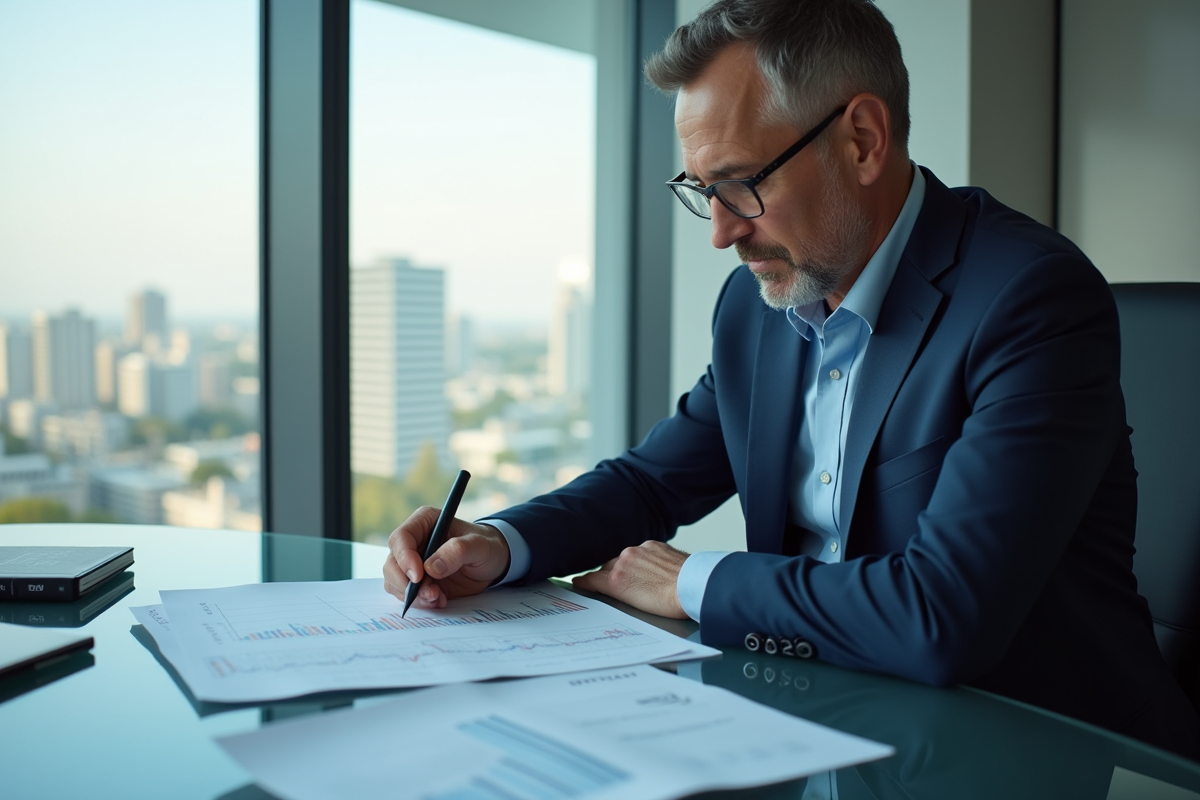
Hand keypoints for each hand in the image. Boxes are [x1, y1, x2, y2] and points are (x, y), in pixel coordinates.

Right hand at [382, 507, 510, 609]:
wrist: (491, 562)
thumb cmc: (486, 546)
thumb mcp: (479, 545)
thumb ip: (457, 551)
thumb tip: (430, 567)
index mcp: (424, 522)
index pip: (401, 538)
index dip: (404, 558)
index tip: (418, 576)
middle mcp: (414, 541)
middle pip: (392, 563)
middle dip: (406, 583)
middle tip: (430, 593)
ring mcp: (413, 562)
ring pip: (394, 581)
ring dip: (413, 595)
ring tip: (438, 598)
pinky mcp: (417, 581)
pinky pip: (406, 594)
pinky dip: (420, 601)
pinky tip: (439, 600)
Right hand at [572, 541, 689, 618]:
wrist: (694, 586)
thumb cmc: (668, 603)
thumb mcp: (635, 605)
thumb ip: (615, 592)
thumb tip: (602, 585)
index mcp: (615, 580)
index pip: (591, 579)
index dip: (584, 581)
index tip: (578, 581)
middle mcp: (623, 560)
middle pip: (607, 567)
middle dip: (610, 576)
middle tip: (620, 587)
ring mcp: (638, 550)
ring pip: (624, 558)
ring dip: (628, 566)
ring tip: (643, 580)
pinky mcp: (652, 544)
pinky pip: (641, 551)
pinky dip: (643, 559)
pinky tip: (654, 570)